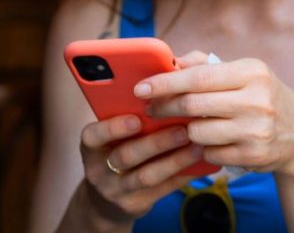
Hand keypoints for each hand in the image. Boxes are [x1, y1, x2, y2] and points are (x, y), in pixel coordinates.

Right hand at [76, 114, 200, 222]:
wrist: (108, 197)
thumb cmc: (119, 150)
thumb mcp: (115, 135)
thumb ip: (133, 115)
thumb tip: (168, 88)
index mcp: (92, 146)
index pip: (94, 136)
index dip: (114, 128)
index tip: (137, 119)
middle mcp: (99, 169)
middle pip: (126, 155)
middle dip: (157, 142)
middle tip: (183, 130)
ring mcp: (115, 190)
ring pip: (146, 176)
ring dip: (175, 161)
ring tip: (197, 147)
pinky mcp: (134, 205)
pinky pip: (162, 190)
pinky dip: (182, 175)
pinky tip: (200, 164)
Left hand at [136, 57, 293, 174]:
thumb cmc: (264, 98)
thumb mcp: (245, 74)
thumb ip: (207, 66)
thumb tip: (171, 62)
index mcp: (253, 71)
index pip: (198, 76)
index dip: (165, 82)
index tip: (140, 87)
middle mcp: (257, 99)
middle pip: (193, 104)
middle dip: (165, 107)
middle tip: (151, 109)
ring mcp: (256, 129)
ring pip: (198, 132)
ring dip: (188, 131)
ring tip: (193, 126)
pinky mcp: (254, 155)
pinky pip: (209, 154)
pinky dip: (205, 149)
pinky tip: (214, 143)